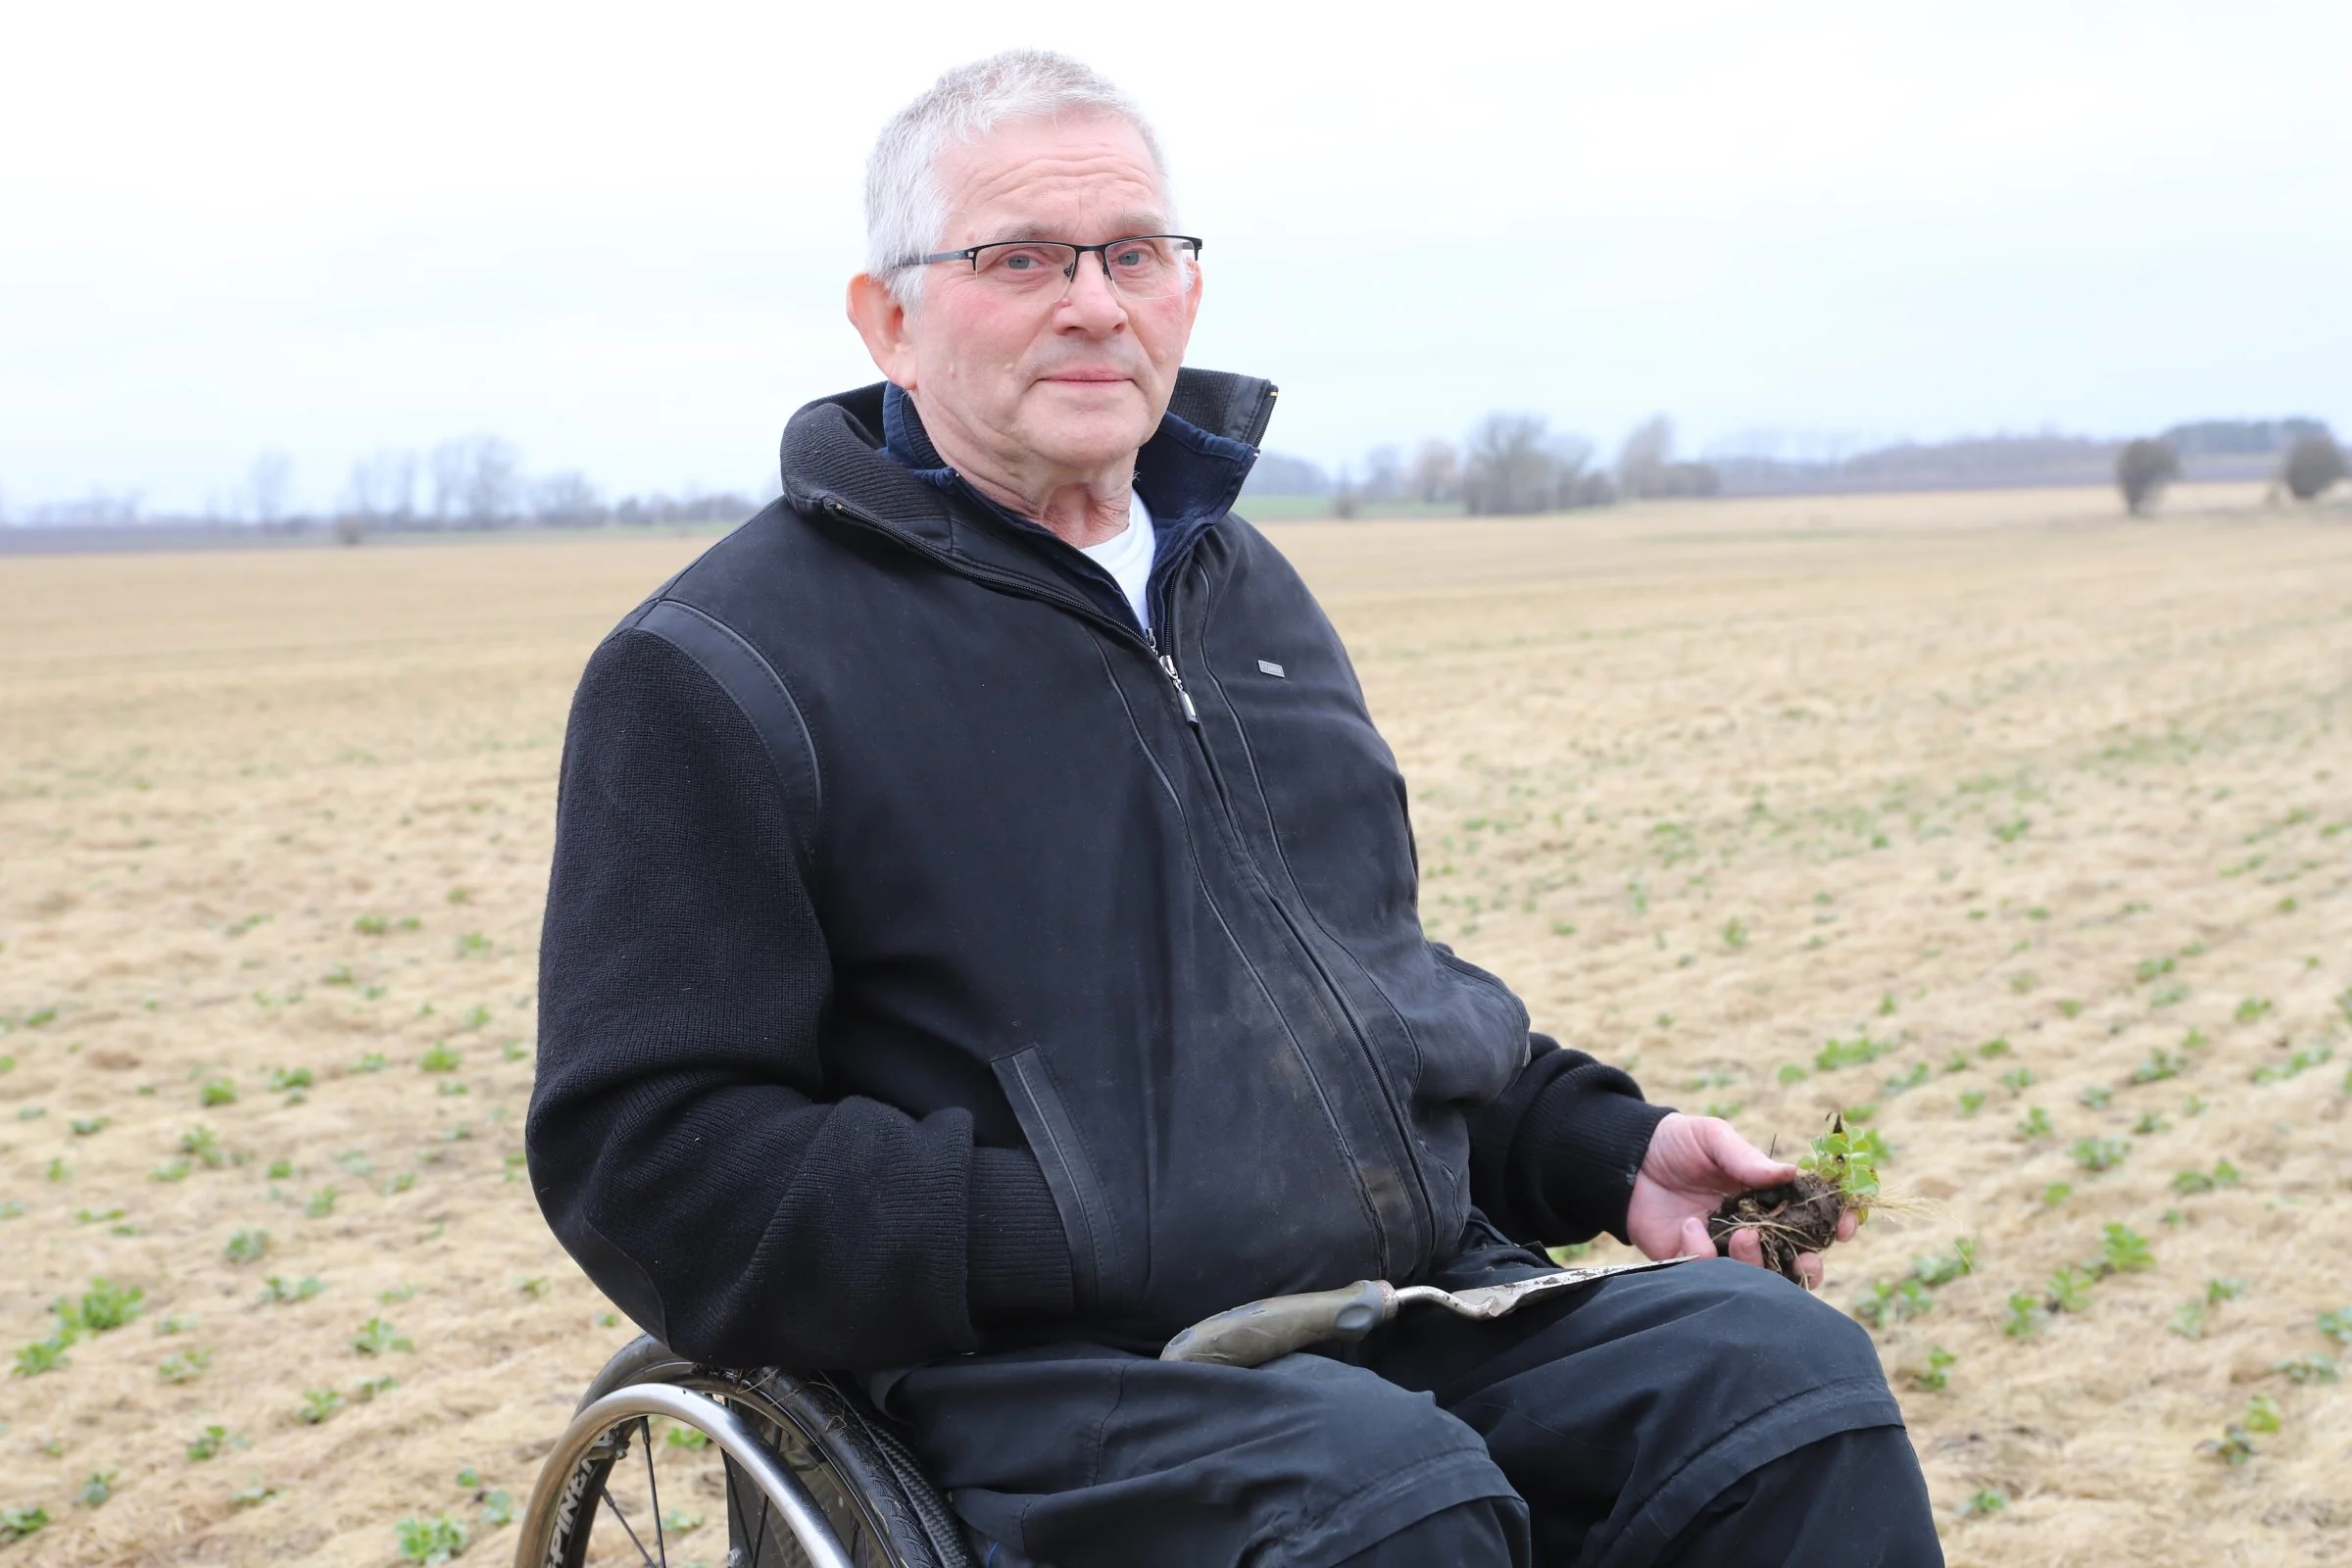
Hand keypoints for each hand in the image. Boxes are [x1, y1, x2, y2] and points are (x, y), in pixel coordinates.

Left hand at [1625, 1112, 1858, 1289]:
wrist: (1623, 1158)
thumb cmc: (1674, 1142)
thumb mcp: (1712, 1138)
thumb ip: (1746, 1158)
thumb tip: (1791, 1173)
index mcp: (1766, 1197)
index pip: (1812, 1218)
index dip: (1835, 1225)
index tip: (1848, 1227)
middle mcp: (1752, 1228)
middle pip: (1794, 1261)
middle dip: (1807, 1265)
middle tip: (1803, 1257)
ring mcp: (1723, 1249)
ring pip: (1758, 1278)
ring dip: (1758, 1263)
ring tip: (1743, 1233)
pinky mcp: (1690, 1263)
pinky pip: (1709, 1277)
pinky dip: (1705, 1257)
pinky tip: (1689, 1228)